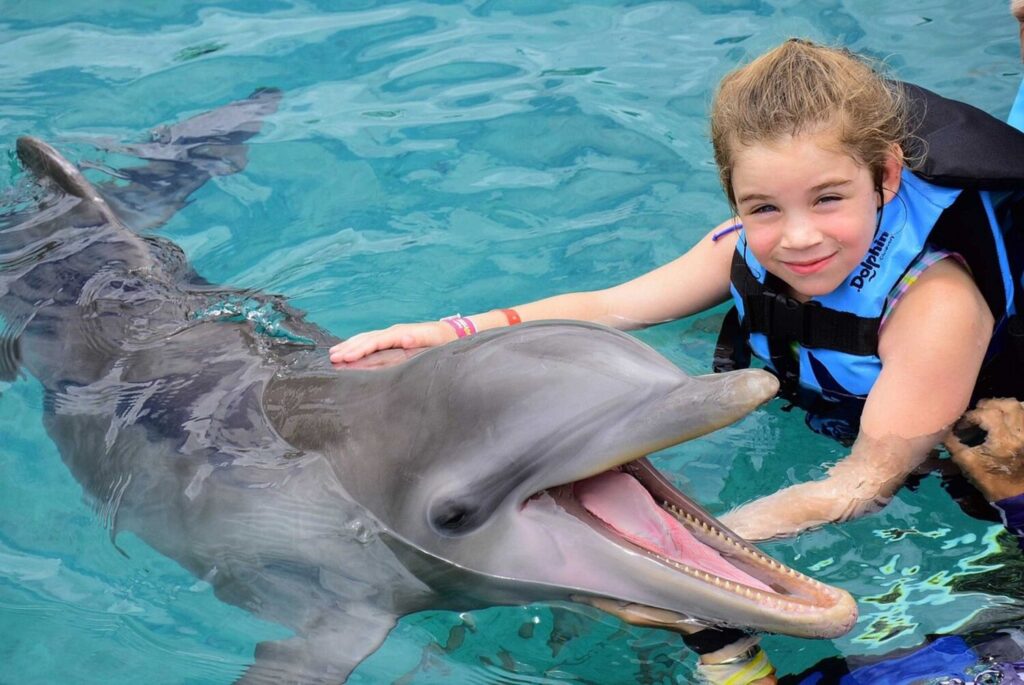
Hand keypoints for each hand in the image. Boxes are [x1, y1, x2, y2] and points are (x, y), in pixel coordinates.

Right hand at [329, 321, 455, 365]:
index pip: (375, 342)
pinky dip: (358, 345)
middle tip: (331, 357)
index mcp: (401, 333)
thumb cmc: (445, 340)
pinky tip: (349, 351)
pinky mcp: (394, 340)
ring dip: (350, 345)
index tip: (345, 357)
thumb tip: (403, 337)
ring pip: (366, 339)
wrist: (453, 333)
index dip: (359, 349)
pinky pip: (372, 342)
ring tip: (333, 353)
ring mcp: (393, 335)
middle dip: (349, 348)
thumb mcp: (436, 340)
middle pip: (366, 339)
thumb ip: (419, 339)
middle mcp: (394, 332)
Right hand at [944, 398, 1023, 501]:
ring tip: (995, 412)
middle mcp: (1020, 434)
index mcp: (1003, 441)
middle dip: (990, 404)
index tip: (963, 425)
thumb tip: (943, 430)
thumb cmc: (992, 480)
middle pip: (1009, 405)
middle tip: (979, 411)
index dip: (971, 416)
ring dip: (1007, 406)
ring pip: (1022, 407)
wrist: (1018, 496)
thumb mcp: (968, 464)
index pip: (987, 415)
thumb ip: (954, 444)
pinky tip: (1009, 417)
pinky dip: (1019, 411)